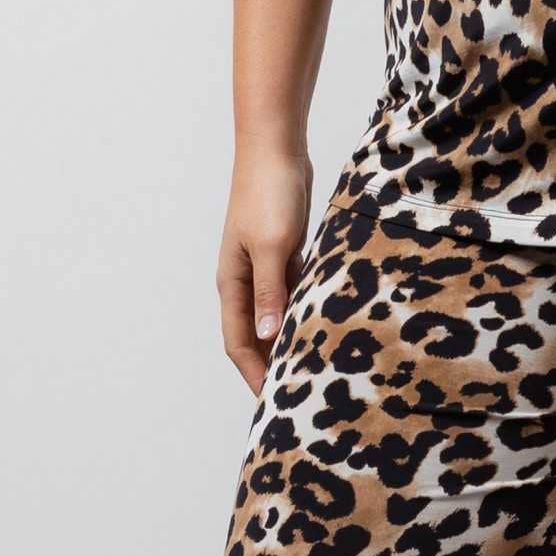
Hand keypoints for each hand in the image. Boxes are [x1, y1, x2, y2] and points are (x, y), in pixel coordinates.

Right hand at [217, 146, 315, 394]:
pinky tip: (323, 327)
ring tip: (311, 371)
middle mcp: (244, 281)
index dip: (254, 376)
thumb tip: (268, 338)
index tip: (274, 405)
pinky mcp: (283, 254)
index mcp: (233, 284)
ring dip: (288, 342)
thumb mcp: (271, 247)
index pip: (239, 343)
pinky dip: (303, 313)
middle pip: (255, 336)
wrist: (276, 149)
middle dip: (269, 367)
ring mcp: (264, 267)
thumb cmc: (269, 194)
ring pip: (275, 317)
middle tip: (296, 398)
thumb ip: (270, 292)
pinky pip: (292, 295)